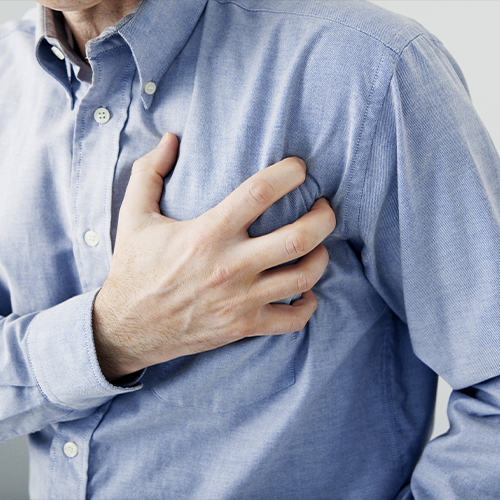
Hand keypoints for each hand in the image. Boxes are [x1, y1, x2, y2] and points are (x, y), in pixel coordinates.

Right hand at [93, 133, 335, 379]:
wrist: (128, 328)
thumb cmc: (134, 269)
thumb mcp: (133, 216)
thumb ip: (149, 173)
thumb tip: (169, 138)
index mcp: (207, 234)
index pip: (260, 193)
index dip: (288, 174)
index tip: (299, 168)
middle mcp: (230, 267)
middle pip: (298, 238)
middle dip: (323, 218)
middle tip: (324, 208)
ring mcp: (240, 300)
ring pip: (303, 278)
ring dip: (321, 258)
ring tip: (319, 245)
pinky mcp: (243, 326)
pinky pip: (291, 320)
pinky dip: (308, 306)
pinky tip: (307, 292)